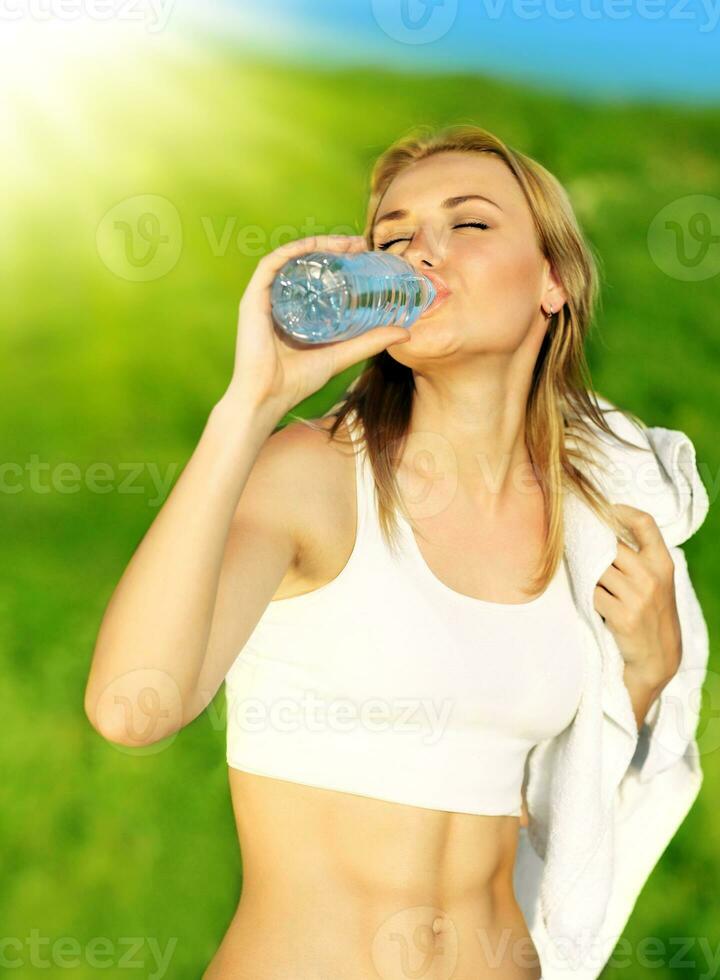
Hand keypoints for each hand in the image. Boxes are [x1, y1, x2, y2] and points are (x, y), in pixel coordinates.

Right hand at [223, 234, 411, 418]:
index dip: (339, 259)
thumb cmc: (297, 381)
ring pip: (290, 258)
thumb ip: (370, 342)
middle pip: (305, 262)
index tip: (362, 253)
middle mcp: (279, 298)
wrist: (267, 398)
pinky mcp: (252, 299)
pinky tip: (314, 247)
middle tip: (358, 244)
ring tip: (344, 243)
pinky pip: (271, 264)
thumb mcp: (342, 355)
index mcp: (296, 308)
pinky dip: (292, 252)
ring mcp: (264, 297)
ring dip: (317, 244)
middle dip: (332, 246)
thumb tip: (405, 332)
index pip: (317, 275)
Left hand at [593, 503, 681, 682]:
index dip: (621, 511)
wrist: (657, 658)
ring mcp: (637, 597)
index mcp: (662, 562)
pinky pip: (591, 593)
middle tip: (577, 545)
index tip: (604, 510)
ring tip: (585, 577)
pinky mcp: (621, 616)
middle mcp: (651, 576)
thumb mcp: (656, 582)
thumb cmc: (651, 613)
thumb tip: (600, 530)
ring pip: (597, 569)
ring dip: (586, 572)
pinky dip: (586, 594)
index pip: (644, 523)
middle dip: (592, 546)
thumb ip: (638, 558)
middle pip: (611, 546)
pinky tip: (590, 599)